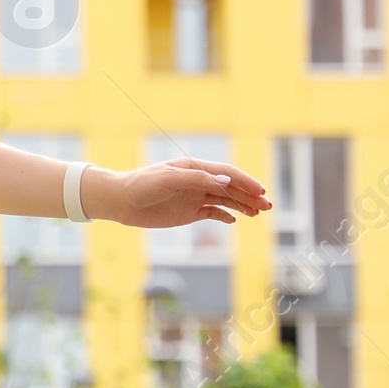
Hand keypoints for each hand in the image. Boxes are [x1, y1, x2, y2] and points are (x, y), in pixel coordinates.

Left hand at [98, 158, 271, 229]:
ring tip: (259, 213)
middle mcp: (198, 181)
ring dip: (243, 206)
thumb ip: (197, 180)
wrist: (120, 201)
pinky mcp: (188, 212)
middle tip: (268, 206)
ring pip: (225, 201)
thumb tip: (225, 182)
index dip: (246, 182)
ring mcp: (194, 197)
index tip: (261, 192)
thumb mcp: (169, 179)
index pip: (227, 174)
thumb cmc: (142, 184)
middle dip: (250, 196)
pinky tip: (235, 220)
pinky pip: (212, 213)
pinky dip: (225, 215)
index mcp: (195, 168)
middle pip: (230, 188)